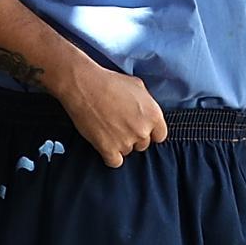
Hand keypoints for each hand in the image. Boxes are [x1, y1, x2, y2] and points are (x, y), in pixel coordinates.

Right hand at [47, 62, 166, 168]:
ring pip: (127, 151)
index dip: (149, 132)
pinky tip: (104, 145)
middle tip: (119, 125)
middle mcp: (142, 130)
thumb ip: (147, 104)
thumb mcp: (138, 86)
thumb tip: (146, 111)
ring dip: (119, 144)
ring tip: (108, 130)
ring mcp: (126, 141)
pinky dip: (110, 156)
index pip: (160, 136)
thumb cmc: (110, 82)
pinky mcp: (108, 149)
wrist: (85, 86)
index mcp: (154, 115)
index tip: (139, 129)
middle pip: (143, 145)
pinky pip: (114, 162)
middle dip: (133, 137)